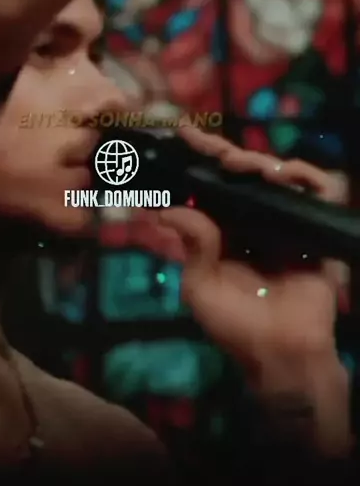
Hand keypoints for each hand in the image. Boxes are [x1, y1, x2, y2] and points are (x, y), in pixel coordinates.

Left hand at [159, 127, 346, 370]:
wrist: (281, 352)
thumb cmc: (236, 325)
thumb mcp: (201, 287)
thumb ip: (191, 245)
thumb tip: (168, 210)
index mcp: (224, 230)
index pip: (210, 184)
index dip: (199, 158)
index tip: (182, 133)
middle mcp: (254, 220)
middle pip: (243, 171)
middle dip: (225, 153)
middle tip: (212, 148)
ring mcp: (286, 221)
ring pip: (276, 172)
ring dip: (259, 161)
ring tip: (242, 165)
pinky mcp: (316, 227)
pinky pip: (317, 190)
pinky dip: (303, 175)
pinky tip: (282, 175)